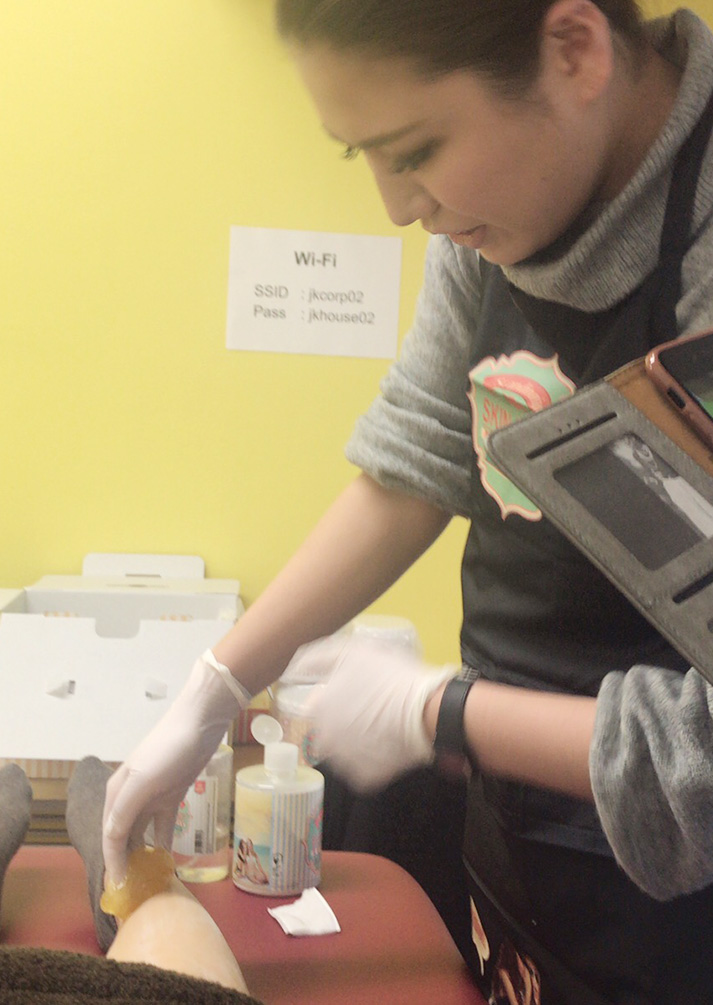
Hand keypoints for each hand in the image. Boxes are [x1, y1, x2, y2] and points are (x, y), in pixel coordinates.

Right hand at [102, 650, 249, 883]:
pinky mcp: (171, 796)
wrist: (200, 721)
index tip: (121, 889)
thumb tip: (111, 843)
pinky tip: (167, 863)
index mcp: (116, 793)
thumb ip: (124, 811)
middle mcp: (129, 797)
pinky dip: (162, 845)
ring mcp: (151, 797)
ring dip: (142, 856)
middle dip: (125, 863)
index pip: (109, 837)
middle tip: (134, 893)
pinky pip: (162, 827)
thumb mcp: (142, 780)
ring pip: (141, 834)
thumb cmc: (169, 748)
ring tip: (148, 882)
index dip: (113, 863)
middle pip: (122, 838)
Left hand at [298, 635, 455, 792]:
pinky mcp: (365, 779)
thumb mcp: (351, 652)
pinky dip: (373, 755)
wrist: (429, 711)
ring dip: (357, 738)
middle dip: (346, 718)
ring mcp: (344, 763)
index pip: (317, 704)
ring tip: (384, 722)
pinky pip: (363, 765)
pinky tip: (389, 740)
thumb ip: (316, 659)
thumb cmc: (390, 677)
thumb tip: (292, 670)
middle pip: (330, 728)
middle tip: (373, 706)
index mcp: (317, 710)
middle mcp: (324, 740)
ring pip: (345, 748)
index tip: (358, 690)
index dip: (337, 695)